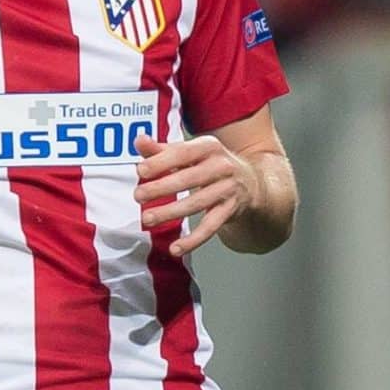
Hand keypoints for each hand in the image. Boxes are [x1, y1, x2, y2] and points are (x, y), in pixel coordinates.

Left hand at [133, 133, 259, 257]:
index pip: (182, 153)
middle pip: (188, 179)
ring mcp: (227, 189)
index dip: (161, 162)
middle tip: (139, 195)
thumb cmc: (211, 164)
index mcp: (208, 146)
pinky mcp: (230, 210)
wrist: (250, 181)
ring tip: (148, 219)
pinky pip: (210, 227)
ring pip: (196, 203)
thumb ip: (162, 150)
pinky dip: (193, 240)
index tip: (141, 170)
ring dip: (170, 213)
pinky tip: (176, 248)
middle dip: (161, 188)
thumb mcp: (191, 152)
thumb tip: (139, 141)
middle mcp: (221, 166)